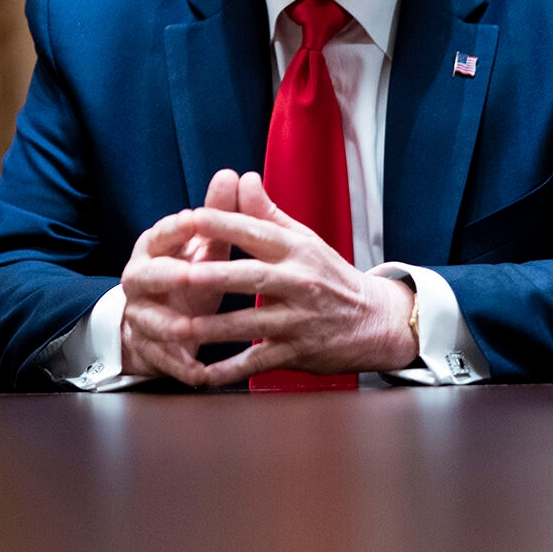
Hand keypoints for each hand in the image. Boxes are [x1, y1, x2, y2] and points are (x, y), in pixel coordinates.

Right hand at [119, 169, 242, 382]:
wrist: (162, 324)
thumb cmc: (190, 276)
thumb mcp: (204, 247)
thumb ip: (219, 214)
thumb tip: (233, 174)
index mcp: (153, 250)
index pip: (159, 234)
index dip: (175, 227)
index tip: (195, 219)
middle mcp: (139, 281)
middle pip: (145, 276)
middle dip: (168, 276)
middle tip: (192, 274)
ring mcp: (140, 317)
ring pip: (150, 322)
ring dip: (171, 326)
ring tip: (192, 329)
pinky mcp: (148, 350)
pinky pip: (162, 360)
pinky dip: (180, 367)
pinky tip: (201, 373)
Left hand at [171, 171, 417, 384]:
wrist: (375, 322)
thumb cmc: (330, 276)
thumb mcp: (305, 241)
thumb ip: (268, 214)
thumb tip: (243, 178)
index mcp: (297, 251)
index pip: (256, 232)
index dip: (222, 224)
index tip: (189, 218)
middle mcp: (299, 283)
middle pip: (250, 278)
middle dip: (213, 276)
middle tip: (177, 275)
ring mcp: (298, 320)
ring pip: (250, 324)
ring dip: (213, 329)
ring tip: (177, 328)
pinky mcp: (297, 352)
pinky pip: (259, 362)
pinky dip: (231, 370)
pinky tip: (202, 374)